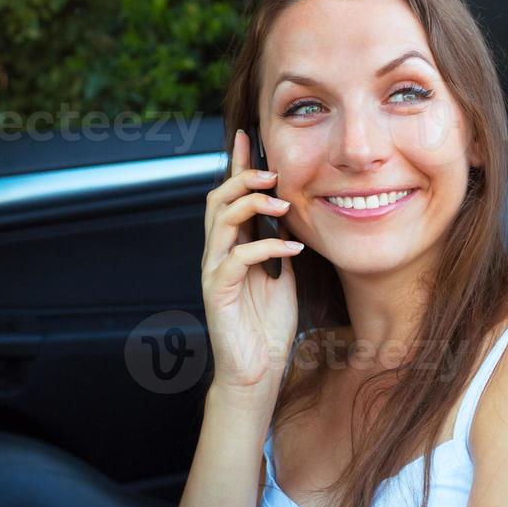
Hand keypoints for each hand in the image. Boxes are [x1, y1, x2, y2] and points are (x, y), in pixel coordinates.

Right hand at [200, 128, 303, 392]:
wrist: (256, 371)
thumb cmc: (268, 324)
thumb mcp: (282, 274)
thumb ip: (279, 243)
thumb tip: (293, 212)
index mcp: (232, 245)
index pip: (229, 196)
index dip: (236, 164)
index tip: (248, 135)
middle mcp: (217, 253)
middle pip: (217, 200)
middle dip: (243, 178)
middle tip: (273, 171)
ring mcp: (214, 272)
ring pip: (221, 222)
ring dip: (251, 205)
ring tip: (282, 202)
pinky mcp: (217, 293)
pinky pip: (237, 259)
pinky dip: (266, 247)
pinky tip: (292, 248)